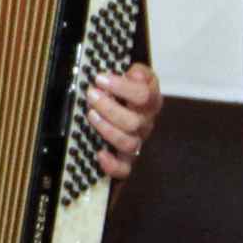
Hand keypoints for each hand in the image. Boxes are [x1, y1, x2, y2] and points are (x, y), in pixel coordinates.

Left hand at [83, 61, 159, 180]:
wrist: (128, 106)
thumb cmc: (128, 90)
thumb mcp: (135, 75)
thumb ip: (138, 72)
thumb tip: (136, 73)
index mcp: (150, 101)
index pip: (144, 95)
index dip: (121, 87)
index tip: (100, 78)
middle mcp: (146, 123)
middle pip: (134, 122)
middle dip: (109, 108)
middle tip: (91, 95)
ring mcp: (137, 141)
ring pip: (129, 143)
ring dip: (107, 129)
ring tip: (91, 114)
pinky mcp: (126, 158)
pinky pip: (124, 169)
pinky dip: (112, 165)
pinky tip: (100, 154)